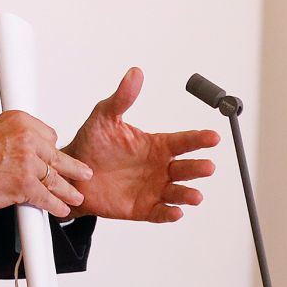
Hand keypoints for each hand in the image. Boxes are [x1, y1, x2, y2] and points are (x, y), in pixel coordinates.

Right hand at [0, 111, 92, 217]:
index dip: (51, 150)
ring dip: (67, 190)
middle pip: (57, 156)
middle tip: (83, 173)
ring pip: (56, 178)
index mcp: (18, 121)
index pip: (50, 135)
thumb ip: (11, 140)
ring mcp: (28, 162)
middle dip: (70, 168)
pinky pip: (48, 197)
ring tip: (75, 196)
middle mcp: (26, 138)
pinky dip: (56, 206)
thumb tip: (23, 151)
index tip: (55, 159)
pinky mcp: (25, 185)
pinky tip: (60, 209)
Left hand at [63, 68, 218, 222]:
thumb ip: (123, 97)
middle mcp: (159, 167)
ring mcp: (152, 189)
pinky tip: (176, 212)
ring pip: (176, 193)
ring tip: (196, 196)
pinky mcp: (141, 208)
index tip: (214, 137)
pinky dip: (168, 213)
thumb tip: (135, 72)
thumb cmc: (92, 143)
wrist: (73, 172)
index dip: (199, 139)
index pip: (183, 141)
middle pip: (185, 168)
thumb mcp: (105, 117)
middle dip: (197, 168)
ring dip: (187, 194)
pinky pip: (159, 212)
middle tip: (208, 166)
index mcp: (156, 145)